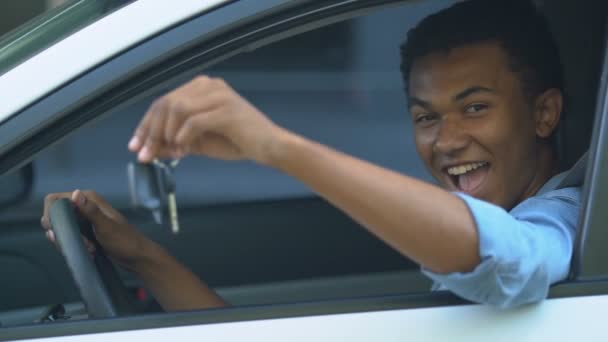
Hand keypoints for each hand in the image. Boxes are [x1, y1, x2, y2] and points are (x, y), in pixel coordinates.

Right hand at [42, 190, 151, 271]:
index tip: (56, 231)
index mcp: (89, 199)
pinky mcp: (85, 232)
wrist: (137, 257)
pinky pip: (69, 237)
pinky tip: (90, 251)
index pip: (55, 200)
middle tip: (79, 242)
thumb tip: (76, 194)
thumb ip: (90, 211)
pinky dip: (75, 245)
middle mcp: (84, 206)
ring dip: (70, 241)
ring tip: (90, 248)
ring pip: (61, 228)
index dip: (51, 214)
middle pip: (55, 215)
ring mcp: (84, 220)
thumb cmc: (125, 241)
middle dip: (61, 232)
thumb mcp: (106, 226)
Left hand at [128, 76, 286, 164]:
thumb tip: (150, 149)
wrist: (269, 146)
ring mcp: (218, 95)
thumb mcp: (198, 143)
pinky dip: (183, 137)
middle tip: (145, 154)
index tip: (136, 146)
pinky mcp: (226, 109)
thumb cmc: (237, 142)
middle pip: (166, 103)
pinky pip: (194, 121)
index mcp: (201, 88)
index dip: (146, 125)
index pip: (164, 102)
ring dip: (167, 134)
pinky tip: (184, 150)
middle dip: (151, 131)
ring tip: (171, 153)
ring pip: (177, 108)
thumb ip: (174, 143)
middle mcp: (208, 85)